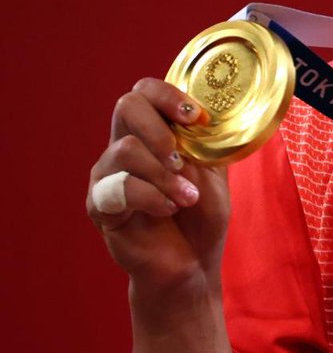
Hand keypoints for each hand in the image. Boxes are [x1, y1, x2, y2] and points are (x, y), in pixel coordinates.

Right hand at [86, 78, 230, 301]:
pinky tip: (168, 209)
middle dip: (160, 128)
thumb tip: (202, 120)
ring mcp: (108, 175)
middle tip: (181, 157)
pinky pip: (119, 188)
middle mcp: (124, 147)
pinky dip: (152, 197)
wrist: (192, 261)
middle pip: (126, 106)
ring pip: (126, 149)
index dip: (169, 95)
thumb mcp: (213, 172)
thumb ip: (204, 144)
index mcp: (153, 132)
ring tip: (187, 196)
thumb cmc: (202, 215)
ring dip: (165, 174)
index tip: (197, 117)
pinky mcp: (100, 206)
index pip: (145, 91)